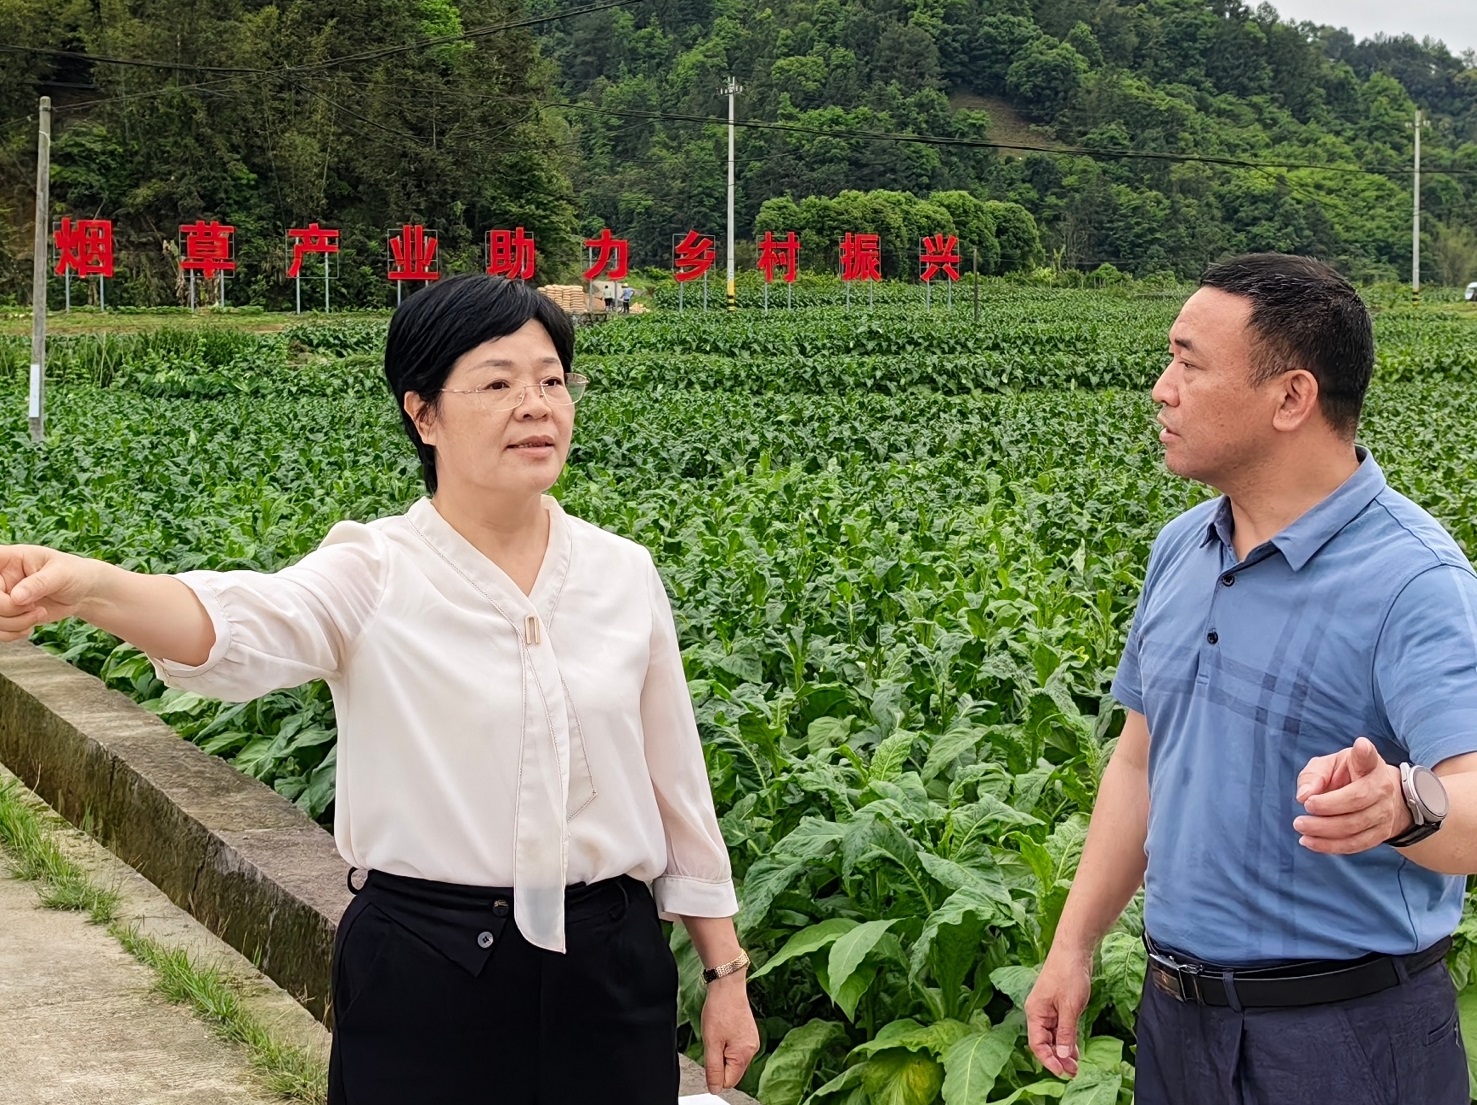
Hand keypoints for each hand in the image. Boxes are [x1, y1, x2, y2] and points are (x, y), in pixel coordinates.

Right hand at [0, 546, 99, 640]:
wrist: (83, 593)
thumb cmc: (74, 574)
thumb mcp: (61, 574)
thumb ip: (39, 583)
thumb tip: (16, 597)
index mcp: (8, 558)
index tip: (12, 593)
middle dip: (8, 609)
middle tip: (34, 607)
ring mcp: (1, 597)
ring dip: (14, 624)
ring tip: (39, 613)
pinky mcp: (5, 614)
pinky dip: (12, 633)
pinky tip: (30, 626)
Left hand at [700, 975, 759, 1094]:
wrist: (727, 985)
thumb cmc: (720, 1010)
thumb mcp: (711, 1043)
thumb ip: (713, 1069)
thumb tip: (715, 1089)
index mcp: (744, 1055)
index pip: (729, 1081)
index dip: (715, 1073)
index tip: (710, 1056)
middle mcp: (752, 1050)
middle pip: (732, 1071)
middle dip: (719, 1061)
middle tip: (713, 1042)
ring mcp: (751, 1041)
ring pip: (733, 1059)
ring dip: (722, 1052)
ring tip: (718, 1034)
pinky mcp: (748, 1034)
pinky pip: (735, 1049)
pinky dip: (726, 1044)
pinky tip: (722, 1030)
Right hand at [1025, 949, 1091, 1077]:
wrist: (1074, 950)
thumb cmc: (1068, 974)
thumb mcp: (1070, 1007)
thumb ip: (1066, 1033)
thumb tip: (1062, 1056)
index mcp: (1035, 1012)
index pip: (1037, 1044)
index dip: (1048, 1061)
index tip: (1062, 1072)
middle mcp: (1039, 1013)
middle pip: (1044, 1043)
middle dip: (1057, 1059)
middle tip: (1073, 1072)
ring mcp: (1049, 1010)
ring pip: (1052, 1037)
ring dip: (1063, 1052)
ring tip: (1075, 1066)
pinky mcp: (1059, 1006)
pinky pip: (1060, 1029)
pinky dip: (1067, 1040)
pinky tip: (1074, 1050)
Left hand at [1295, 737, 1408, 853]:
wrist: (1379, 797)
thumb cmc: (1348, 775)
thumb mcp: (1330, 765)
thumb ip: (1314, 775)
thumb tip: (1304, 795)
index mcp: (1369, 765)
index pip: (1369, 758)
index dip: (1365, 752)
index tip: (1361, 746)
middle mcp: (1381, 788)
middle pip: (1356, 801)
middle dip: (1327, 808)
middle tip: (1302, 811)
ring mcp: (1384, 813)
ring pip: (1355, 826)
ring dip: (1324, 831)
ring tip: (1300, 826)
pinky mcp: (1380, 834)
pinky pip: (1356, 844)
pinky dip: (1331, 846)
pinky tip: (1309, 842)